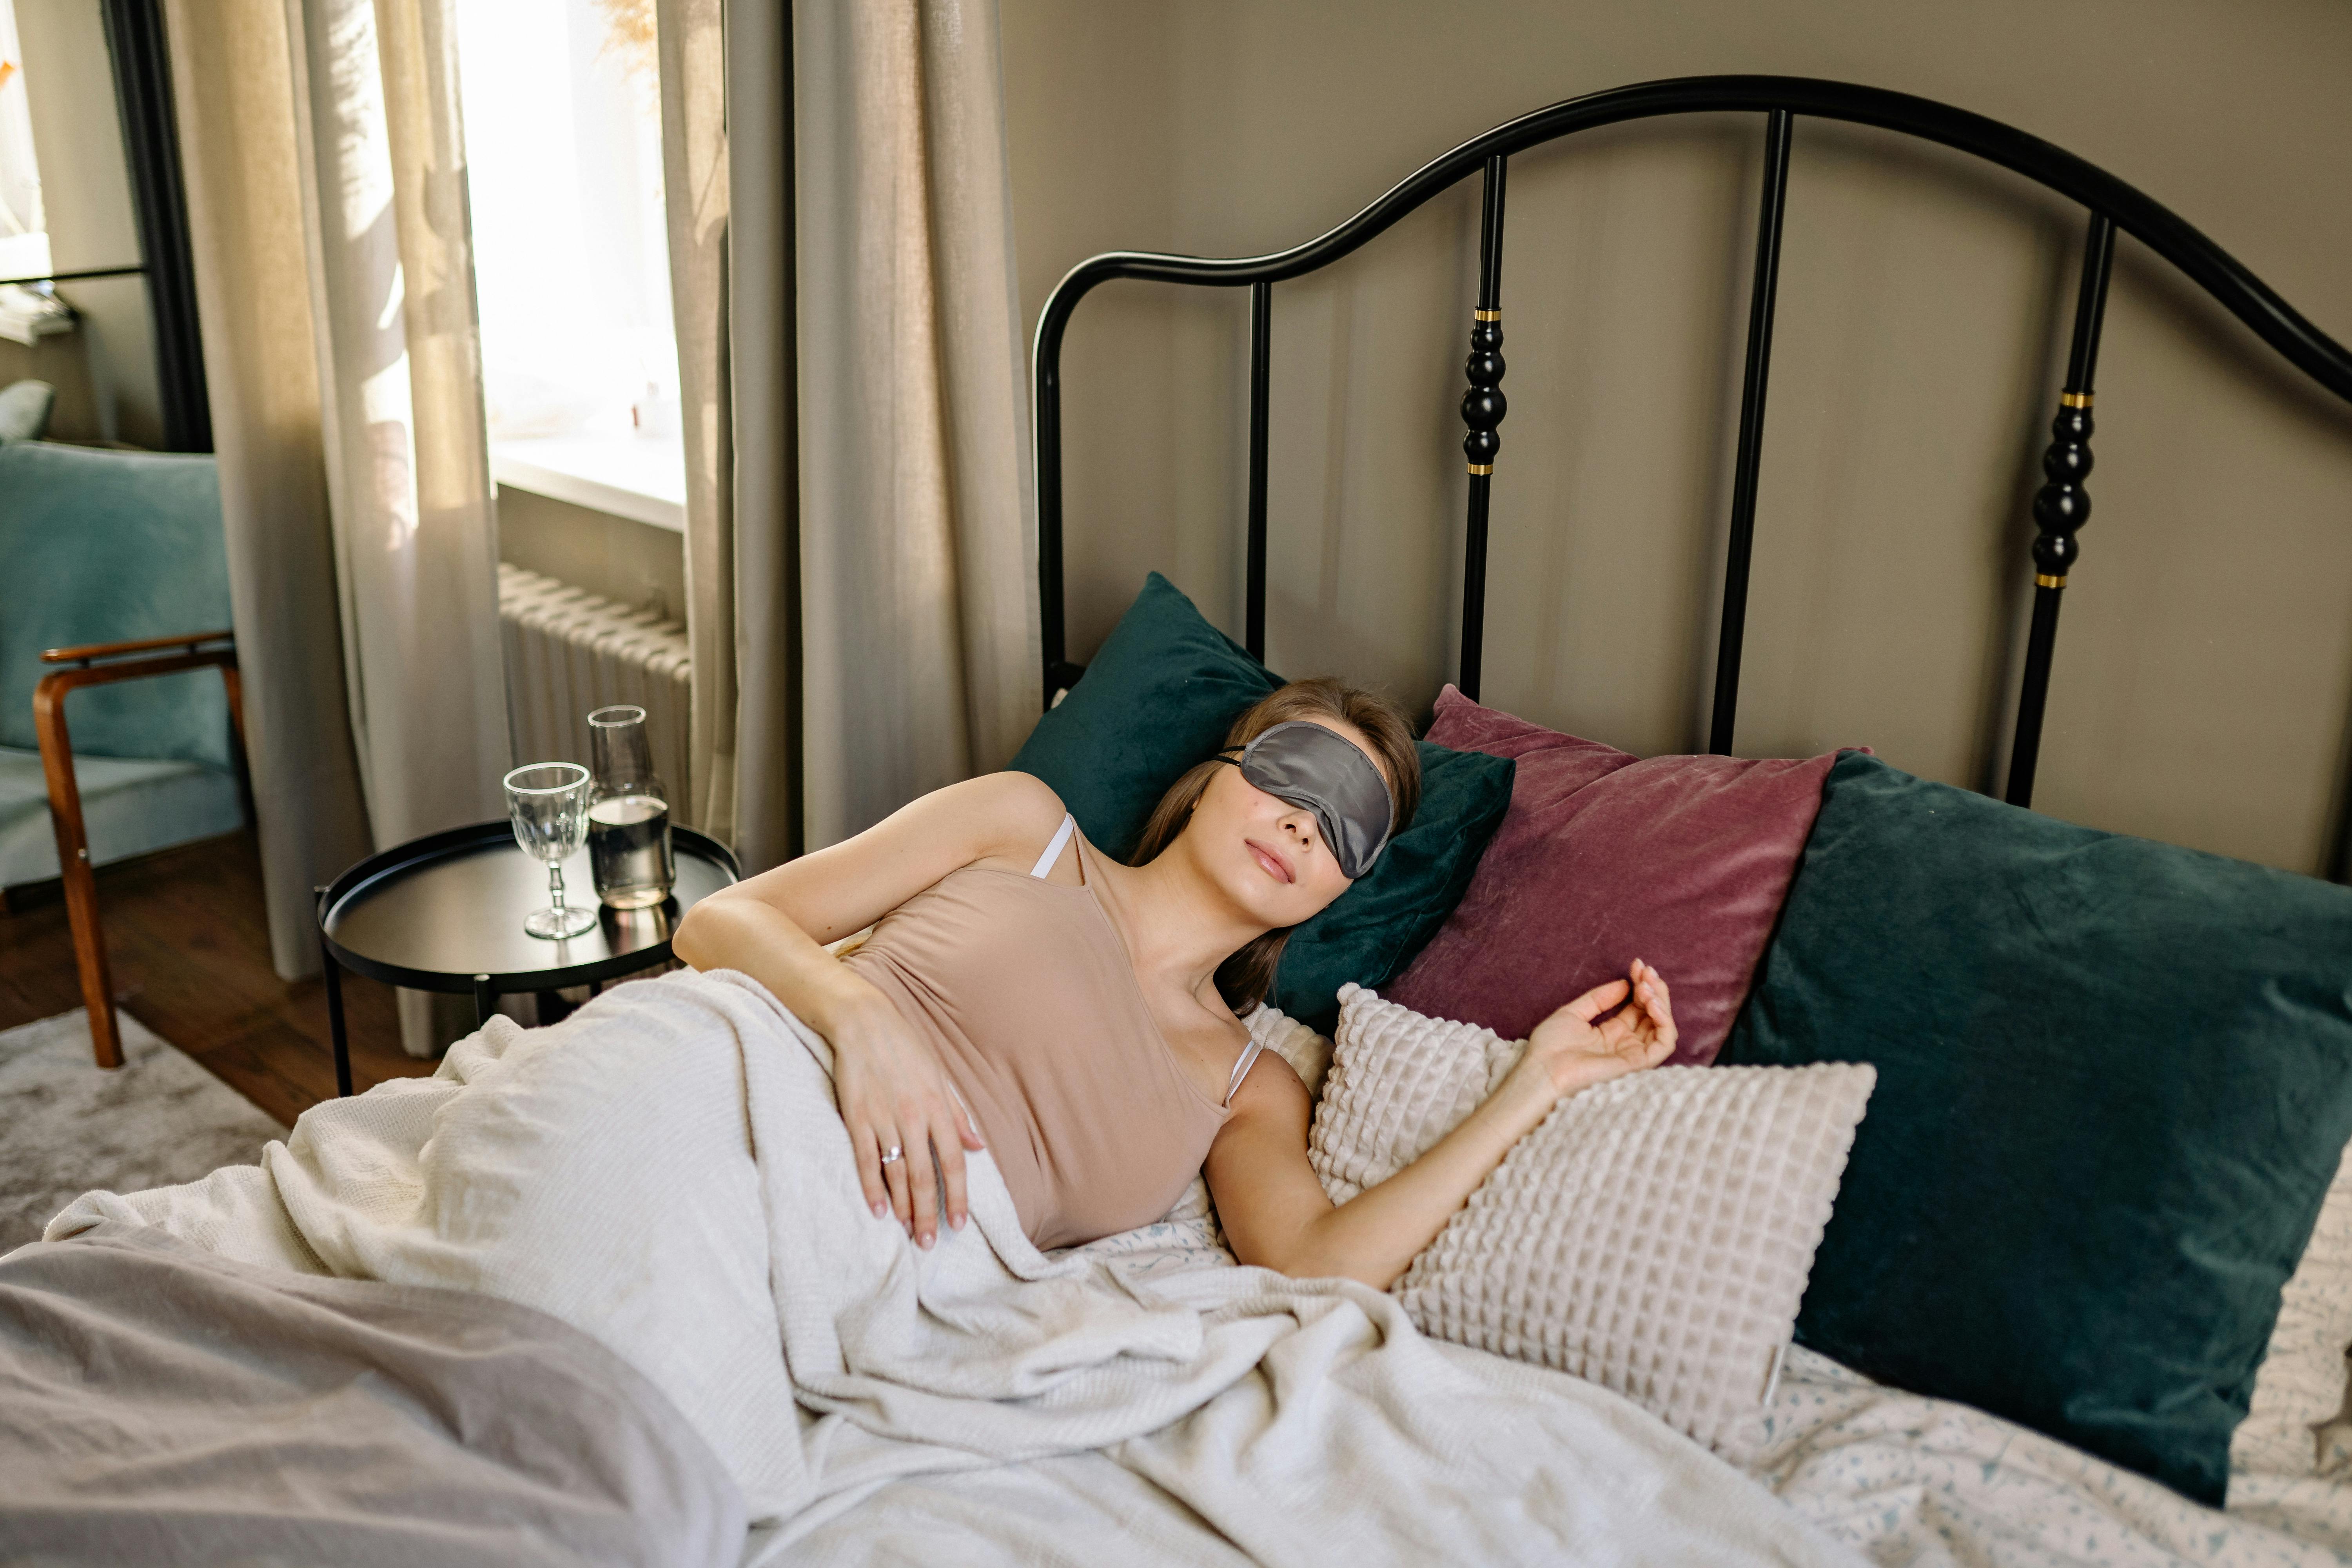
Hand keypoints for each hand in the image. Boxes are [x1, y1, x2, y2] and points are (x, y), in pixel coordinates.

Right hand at [828, 995, 985, 1247]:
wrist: (865, 1023)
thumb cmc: (906, 1049)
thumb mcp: (940, 1078)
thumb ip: (957, 1116)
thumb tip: (978, 1147)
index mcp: (938, 1109)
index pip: (953, 1162)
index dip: (957, 1196)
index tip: (958, 1225)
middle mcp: (913, 1118)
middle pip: (924, 1176)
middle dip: (928, 1213)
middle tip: (928, 1243)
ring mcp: (883, 1119)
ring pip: (896, 1172)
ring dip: (903, 1206)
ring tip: (907, 1233)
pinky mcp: (857, 1117)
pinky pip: (866, 1159)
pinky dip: (871, 1186)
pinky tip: (878, 1209)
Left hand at [1514, 959, 1676, 1103]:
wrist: (1542, 1071)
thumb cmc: (1550, 1047)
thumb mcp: (1573, 1013)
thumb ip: (1599, 999)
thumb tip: (1624, 984)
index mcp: (1611, 1033)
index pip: (1637, 1006)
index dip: (1640, 984)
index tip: (1636, 964)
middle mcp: (1626, 1043)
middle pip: (1653, 1014)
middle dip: (1653, 989)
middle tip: (1646, 971)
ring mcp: (1633, 1054)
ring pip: (1663, 1026)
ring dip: (1660, 1001)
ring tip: (1646, 986)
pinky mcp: (1637, 1064)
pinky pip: (1664, 1044)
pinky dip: (1664, 1021)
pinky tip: (1651, 1003)